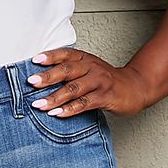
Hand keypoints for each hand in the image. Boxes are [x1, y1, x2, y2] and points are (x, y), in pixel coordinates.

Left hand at [27, 46, 150, 116]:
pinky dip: (69, 109)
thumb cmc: (107, 81)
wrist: (136, 87)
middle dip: (47, 77)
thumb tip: (42, 80)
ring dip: (54, 97)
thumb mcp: (89, 70)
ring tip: (39, 105)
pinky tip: (57, 113)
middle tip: (31, 83)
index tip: (34, 61)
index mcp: (85, 59)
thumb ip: (70, 72)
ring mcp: (99, 82)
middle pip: (67, 71)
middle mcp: (92, 68)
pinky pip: (85, 103)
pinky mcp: (105, 97)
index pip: (65, 54)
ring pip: (73, 89)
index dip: (50, 56)